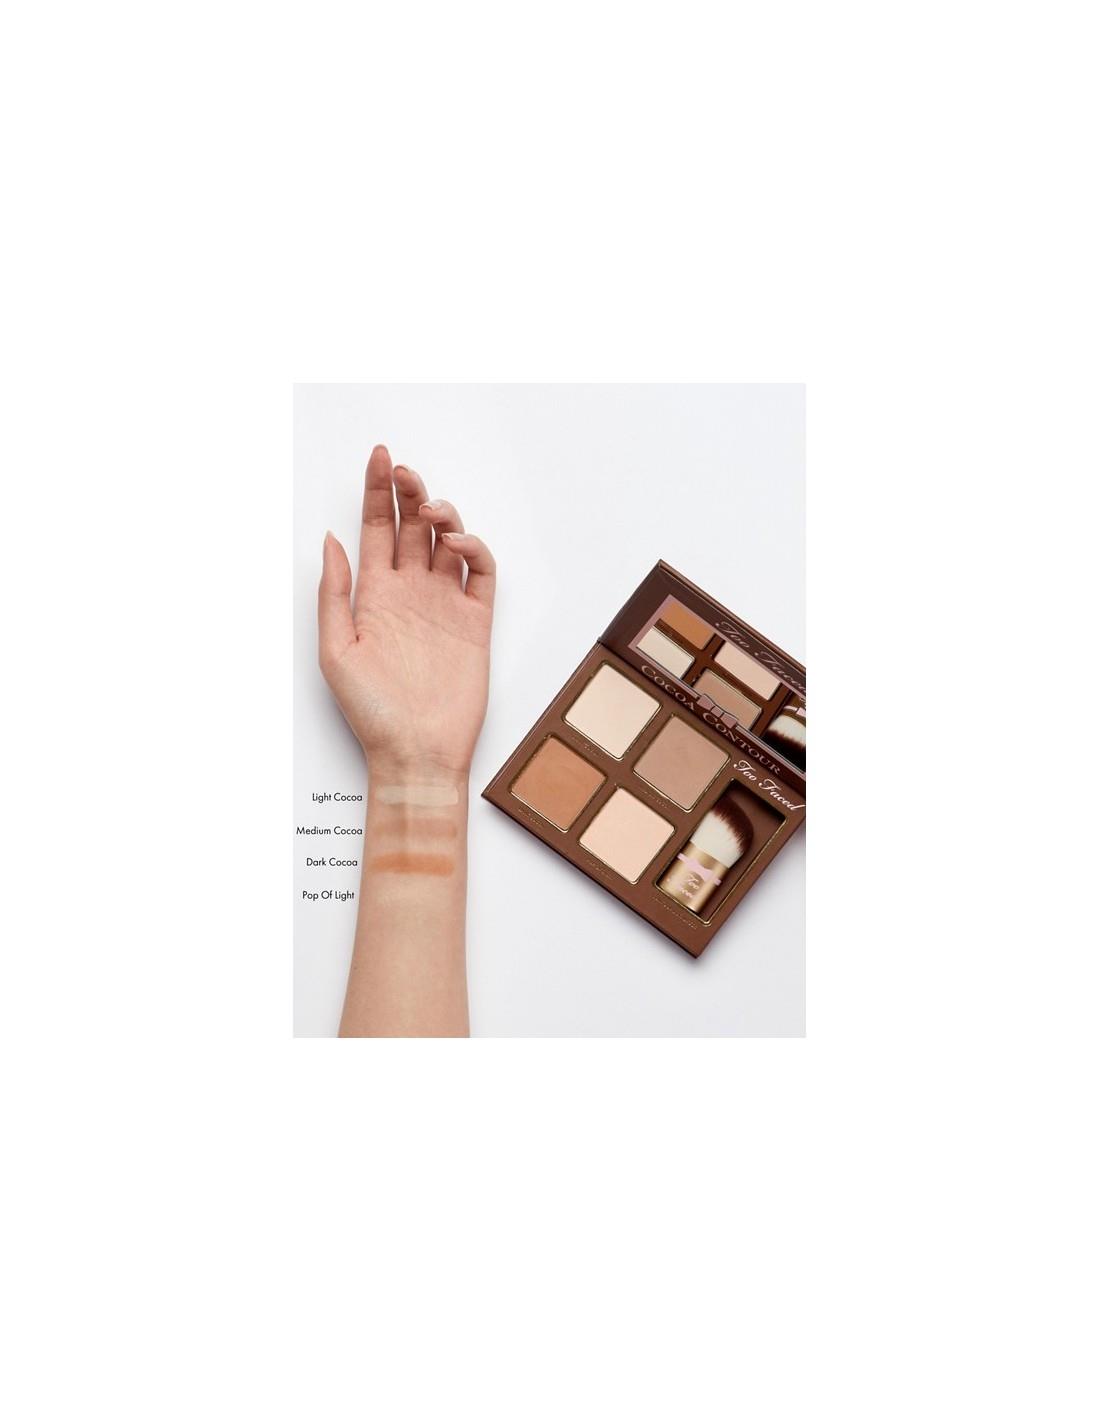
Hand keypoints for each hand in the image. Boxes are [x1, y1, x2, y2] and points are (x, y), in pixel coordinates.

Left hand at [318, 445, 495, 777]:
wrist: (416, 752)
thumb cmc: (371, 712)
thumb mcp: (336, 650)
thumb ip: (334, 592)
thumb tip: (331, 539)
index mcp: (373, 596)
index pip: (375, 529)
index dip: (376, 491)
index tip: (379, 457)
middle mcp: (409, 593)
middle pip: (411, 526)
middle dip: (409, 492)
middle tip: (405, 473)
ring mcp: (443, 605)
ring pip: (448, 542)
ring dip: (442, 516)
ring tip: (433, 513)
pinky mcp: (475, 622)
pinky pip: (481, 574)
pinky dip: (475, 549)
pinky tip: (459, 544)